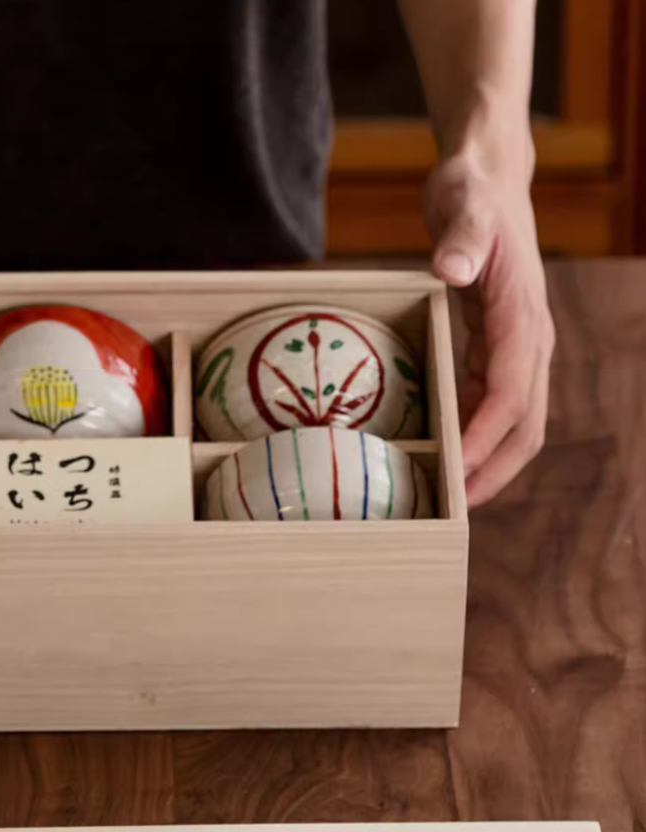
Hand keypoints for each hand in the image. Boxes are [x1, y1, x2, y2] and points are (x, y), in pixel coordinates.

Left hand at [425, 151, 554, 506]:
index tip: (456, 472)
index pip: (510, 394)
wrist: (489, 179)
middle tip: (455, 510)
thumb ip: (462, 236)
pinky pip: (495, 404)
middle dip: (494, 470)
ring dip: (487, 462)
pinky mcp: (500, 346)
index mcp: (522, 316)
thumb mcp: (464, 205)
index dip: (484, 438)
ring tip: (448, 496)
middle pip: (524, 424)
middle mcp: (529, 339)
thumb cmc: (473, 192)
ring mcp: (518, 346)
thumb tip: (457, 268)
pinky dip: (475, 434)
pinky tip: (446, 453)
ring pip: (515, 421)